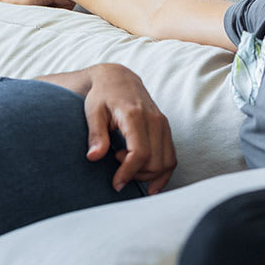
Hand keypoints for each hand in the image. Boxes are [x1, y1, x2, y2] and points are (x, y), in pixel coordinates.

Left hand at [80, 65, 175, 193]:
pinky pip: (172, 158)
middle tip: (118, 169)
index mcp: (135, 116)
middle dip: (136, 175)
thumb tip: (94, 157)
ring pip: (166, 163)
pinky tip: (151, 185)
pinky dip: (163, 174)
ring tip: (129, 168)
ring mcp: (164, 125)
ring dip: (148, 176)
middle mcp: (155, 120)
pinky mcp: (167, 130)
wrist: (118, 79)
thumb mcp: (93, 112)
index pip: (140, 153)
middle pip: (155, 162)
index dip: (129, 173)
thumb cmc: (102, 96)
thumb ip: (95, 135)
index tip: (116, 183)